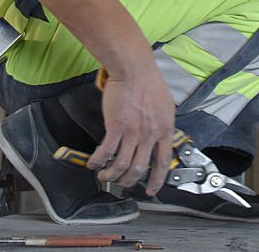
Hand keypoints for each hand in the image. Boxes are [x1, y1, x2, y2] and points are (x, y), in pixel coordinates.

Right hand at [86, 66, 175, 195]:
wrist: (134, 69)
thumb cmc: (148, 81)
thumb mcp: (165, 106)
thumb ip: (161, 124)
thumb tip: (157, 135)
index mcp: (165, 129)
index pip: (163, 162)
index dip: (157, 180)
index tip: (151, 189)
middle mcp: (150, 134)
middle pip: (140, 168)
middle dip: (129, 181)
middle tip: (122, 184)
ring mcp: (133, 132)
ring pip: (122, 165)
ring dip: (111, 175)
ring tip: (104, 177)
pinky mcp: (116, 127)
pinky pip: (106, 151)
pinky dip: (98, 161)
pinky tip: (93, 163)